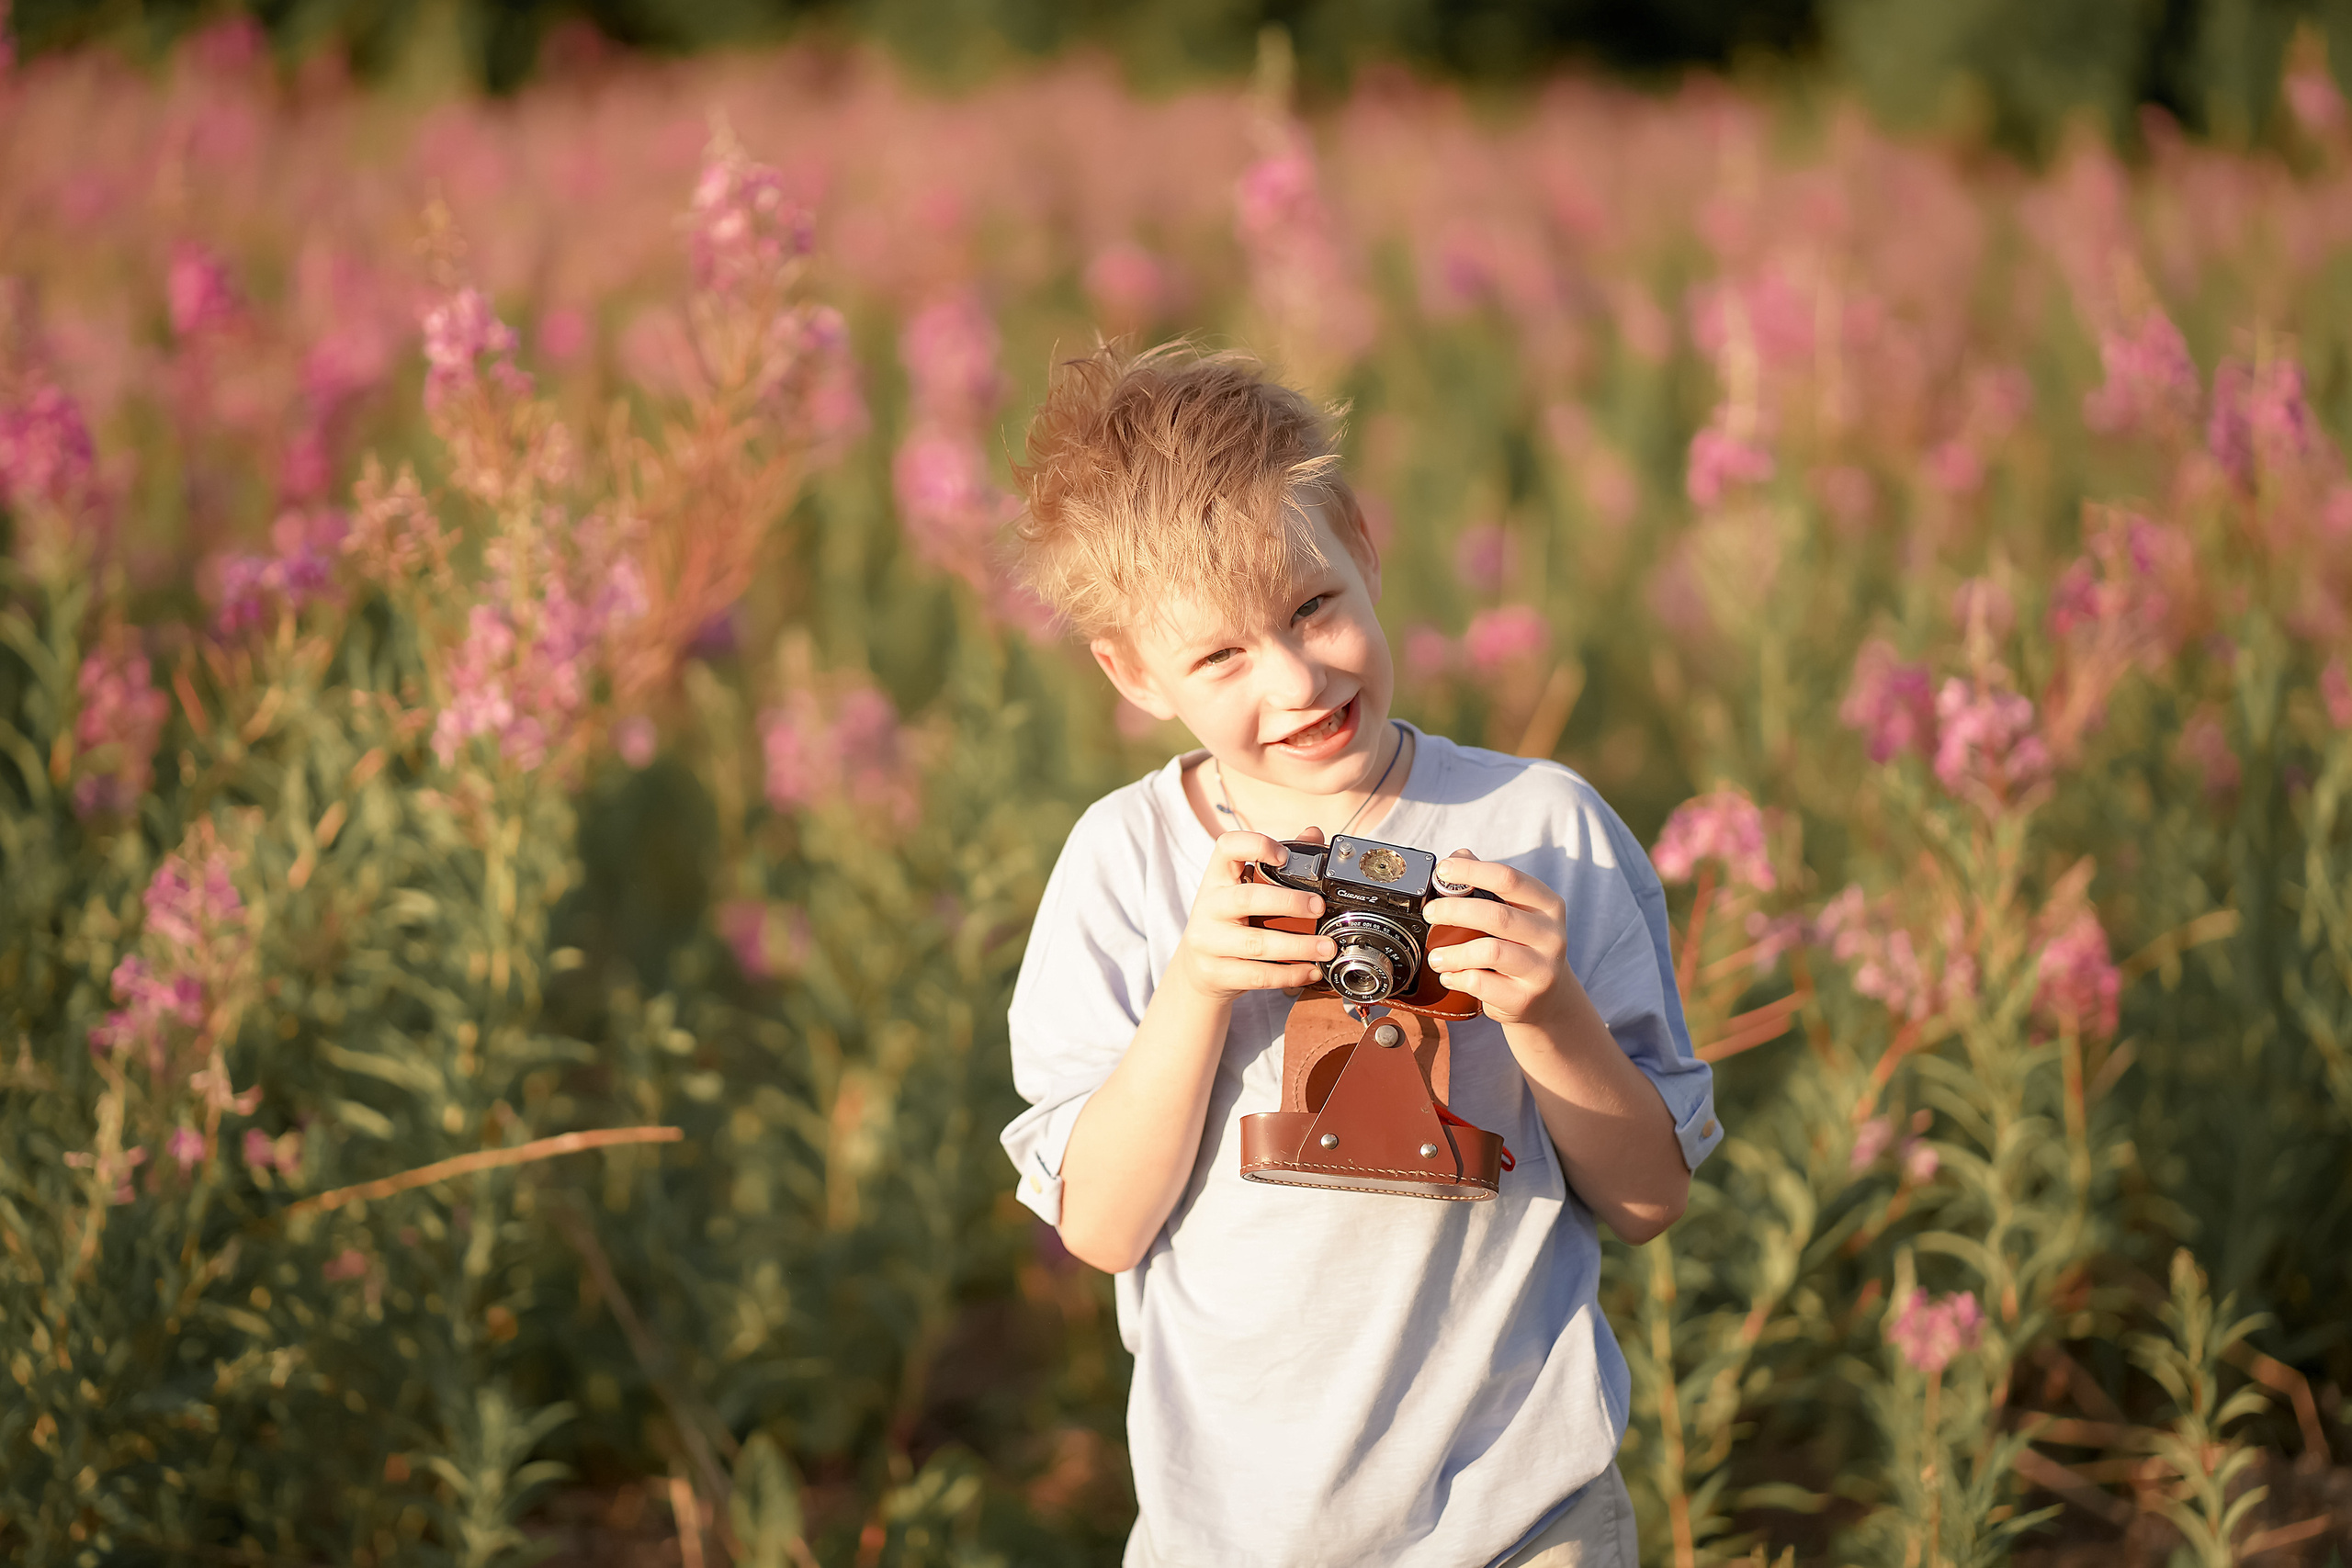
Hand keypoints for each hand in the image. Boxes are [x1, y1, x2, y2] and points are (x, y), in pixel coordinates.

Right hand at [1170, 828, 1335, 1003]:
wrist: (1197, 970)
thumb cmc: (1229, 923)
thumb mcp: (1245, 890)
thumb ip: (1278, 865)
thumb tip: (1313, 835)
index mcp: (1217, 878)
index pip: (1226, 847)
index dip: (1256, 845)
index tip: (1284, 856)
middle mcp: (1208, 906)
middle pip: (1246, 899)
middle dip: (1289, 902)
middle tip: (1319, 906)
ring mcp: (1208, 941)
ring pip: (1256, 944)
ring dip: (1299, 945)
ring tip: (1326, 947)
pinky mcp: (1216, 972)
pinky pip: (1257, 975)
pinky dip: (1289, 973)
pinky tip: (1310, 970)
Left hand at [1424, 849, 1575, 1028]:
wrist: (1548, 999)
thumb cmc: (1523, 947)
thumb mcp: (1516, 912)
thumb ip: (1489, 884)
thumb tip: (1458, 856)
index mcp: (1548, 905)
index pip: (1508, 879)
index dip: (1471, 871)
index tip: (1442, 869)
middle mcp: (1551, 935)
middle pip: (1497, 915)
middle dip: (1454, 911)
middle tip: (1430, 913)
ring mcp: (1542, 969)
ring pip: (1490, 952)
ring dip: (1453, 952)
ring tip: (1435, 956)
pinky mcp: (1525, 998)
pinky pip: (1482, 984)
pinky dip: (1458, 977)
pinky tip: (1450, 975)